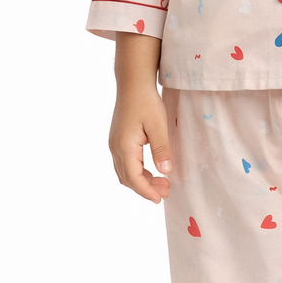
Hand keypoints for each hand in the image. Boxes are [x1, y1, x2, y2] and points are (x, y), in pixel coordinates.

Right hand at [109, 33, 173, 201]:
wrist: (133, 84)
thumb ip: (162, 149)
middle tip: (167, 191)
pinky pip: (125, 164)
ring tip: (163, 183)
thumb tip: (166, 172)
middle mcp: (115, 148)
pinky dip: (137, 172)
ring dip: (141, 181)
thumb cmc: (146, 102)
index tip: (161, 198)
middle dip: (146, 188)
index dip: (146, 191)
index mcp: (124, 146)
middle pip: (127, 178)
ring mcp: (115, 144)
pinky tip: (152, 171)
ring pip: (125, 172)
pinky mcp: (118, 140)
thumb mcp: (158, 125)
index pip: (133, 178)